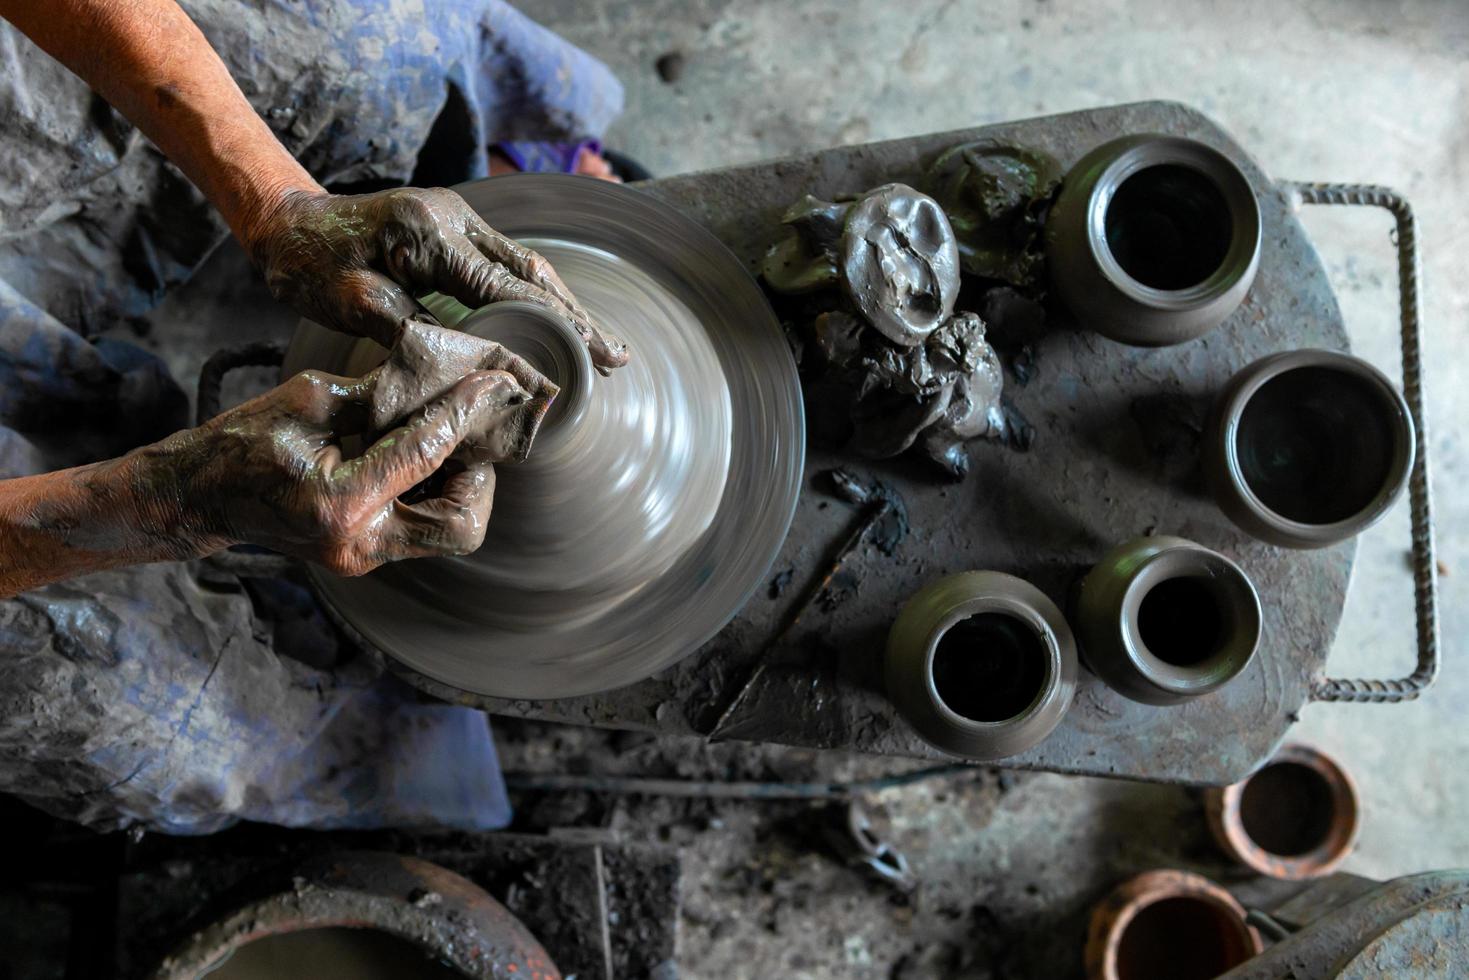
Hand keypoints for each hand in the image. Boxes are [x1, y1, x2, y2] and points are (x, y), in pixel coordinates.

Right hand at [149, 367, 526, 575]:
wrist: (201, 497)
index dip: (465, 411)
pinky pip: (424, 529)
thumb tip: (442, 373)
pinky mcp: (367, 555)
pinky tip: (426, 458)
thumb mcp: (310, 399)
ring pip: (451, 534)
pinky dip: (438, 493)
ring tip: (449, 442)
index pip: (427, 452)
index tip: (493, 383)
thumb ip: (380, 393)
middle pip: (462, 524)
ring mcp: (364, 557)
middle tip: (470, 433)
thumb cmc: (245, 442)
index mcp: (339, 502)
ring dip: (464, 487)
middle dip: (480, 475)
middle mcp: (359, 543)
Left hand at [246, 186, 628, 373]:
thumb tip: (468, 362)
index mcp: (431, 233)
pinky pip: (506, 267)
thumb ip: (410, 328)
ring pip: (527, 268)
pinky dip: (538, 298)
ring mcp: (457, 221)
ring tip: (603, 346)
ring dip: (566, 308)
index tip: (593, 356)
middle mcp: (454, 219)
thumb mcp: (350, 301)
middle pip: (535, 272)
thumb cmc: (307, 265)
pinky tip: (559, 323)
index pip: (510, 286)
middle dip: (579, 317)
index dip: (557, 325)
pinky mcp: (453, 232)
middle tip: (618, 358)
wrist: (284, 223)